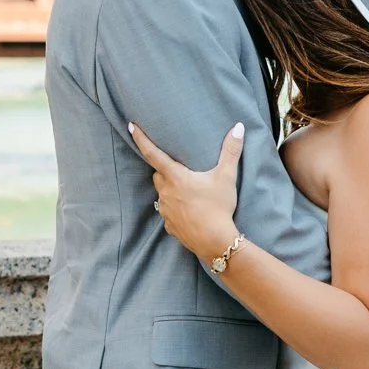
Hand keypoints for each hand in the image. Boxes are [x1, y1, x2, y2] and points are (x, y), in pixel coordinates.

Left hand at [130, 122, 245, 262]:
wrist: (215, 242)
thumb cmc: (218, 207)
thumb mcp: (226, 177)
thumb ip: (231, 151)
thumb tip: (238, 127)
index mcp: (175, 177)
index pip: (152, 153)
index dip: (140, 138)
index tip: (130, 126)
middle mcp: (165, 192)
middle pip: (158, 175)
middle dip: (164, 169)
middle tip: (179, 168)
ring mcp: (165, 210)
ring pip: (162, 193)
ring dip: (170, 189)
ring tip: (187, 190)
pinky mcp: (169, 226)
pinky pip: (168, 212)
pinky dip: (175, 208)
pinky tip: (188, 211)